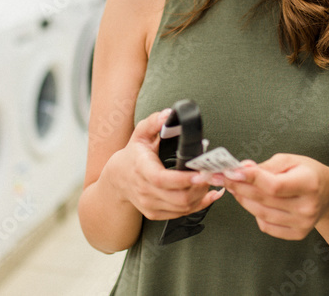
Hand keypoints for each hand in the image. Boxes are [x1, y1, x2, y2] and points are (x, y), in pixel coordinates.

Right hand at [106, 109, 224, 220]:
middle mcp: (144, 190)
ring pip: (182, 208)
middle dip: (199, 187)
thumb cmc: (133, 154)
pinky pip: (181, 214)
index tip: (201, 173)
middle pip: (178, 197)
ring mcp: (149, 205)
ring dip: (201, 196)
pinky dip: (198, 205)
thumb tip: (168, 115)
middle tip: (211, 174)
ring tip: (209, 181)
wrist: (118, 178)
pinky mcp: (155, 213)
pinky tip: (207, 195)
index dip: (184, 179)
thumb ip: (154, 122)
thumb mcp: (141, 134)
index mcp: (141, 169)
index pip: (162, 179)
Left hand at [220, 153, 328, 239]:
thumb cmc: (309, 173)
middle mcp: (307, 207)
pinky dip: (255, 213)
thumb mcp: (291, 160)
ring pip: (261, 213)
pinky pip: (267, 226)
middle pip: (264, 199)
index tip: (231, 171)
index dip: (250, 179)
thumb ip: (266, 166)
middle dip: (239, 187)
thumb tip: (242, 169)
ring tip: (234, 187)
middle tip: (222, 177)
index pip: (273, 185)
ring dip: (243, 199)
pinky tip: (251, 201)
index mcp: (309, 183)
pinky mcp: (298, 233)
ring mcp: (303, 223)